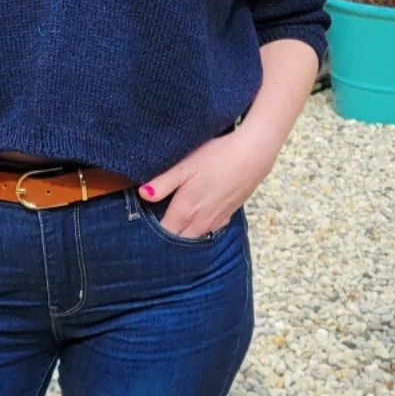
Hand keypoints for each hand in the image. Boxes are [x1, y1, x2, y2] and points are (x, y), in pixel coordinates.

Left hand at [138, 124, 277, 237]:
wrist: (252, 155)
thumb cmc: (216, 157)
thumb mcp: (185, 165)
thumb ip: (162, 183)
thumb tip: (143, 195)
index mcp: (186, 211)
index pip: (163, 234)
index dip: (151, 233)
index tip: (142, 224)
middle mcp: (200, 223)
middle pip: (178, 240)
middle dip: (166, 237)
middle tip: (154, 224)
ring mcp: (216, 221)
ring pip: (194, 236)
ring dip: (183, 234)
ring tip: (173, 220)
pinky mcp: (227, 216)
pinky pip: (208, 230)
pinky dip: (198, 228)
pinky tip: (195, 215)